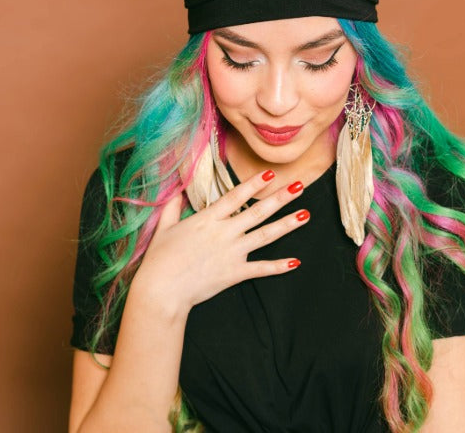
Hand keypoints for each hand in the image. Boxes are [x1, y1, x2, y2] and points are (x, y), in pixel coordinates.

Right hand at [133, 170, 308, 314]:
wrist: (161, 291)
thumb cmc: (159, 260)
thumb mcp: (164, 228)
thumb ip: (172, 208)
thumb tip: (175, 191)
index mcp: (208, 219)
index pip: (236, 196)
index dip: (254, 184)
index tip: (270, 173)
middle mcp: (225, 232)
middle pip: (258, 211)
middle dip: (280, 198)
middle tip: (299, 185)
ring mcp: (232, 253)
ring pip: (266, 235)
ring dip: (287, 224)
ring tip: (305, 214)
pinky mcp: (235, 273)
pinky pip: (261, 269)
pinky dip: (279, 266)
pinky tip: (296, 262)